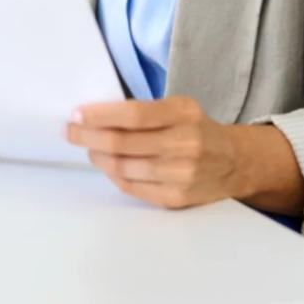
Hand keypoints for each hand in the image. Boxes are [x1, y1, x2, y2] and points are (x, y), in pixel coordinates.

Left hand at [65, 94, 257, 209]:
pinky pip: (132, 186)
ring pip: (123, 167)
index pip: (133, 114)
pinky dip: (113, 175)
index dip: (100, 115)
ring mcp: (181, 174)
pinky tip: (106, 165)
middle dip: (88, 136)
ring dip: (97, 156)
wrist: (234, 162)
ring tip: (88, 147)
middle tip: (70, 131)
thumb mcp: (179, 107)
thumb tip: (95, 115)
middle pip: (123, 143)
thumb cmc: (196, 128)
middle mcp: (185, 144)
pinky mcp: (176, 197)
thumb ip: (144, 110)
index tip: (76, 114)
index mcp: (184, 114)